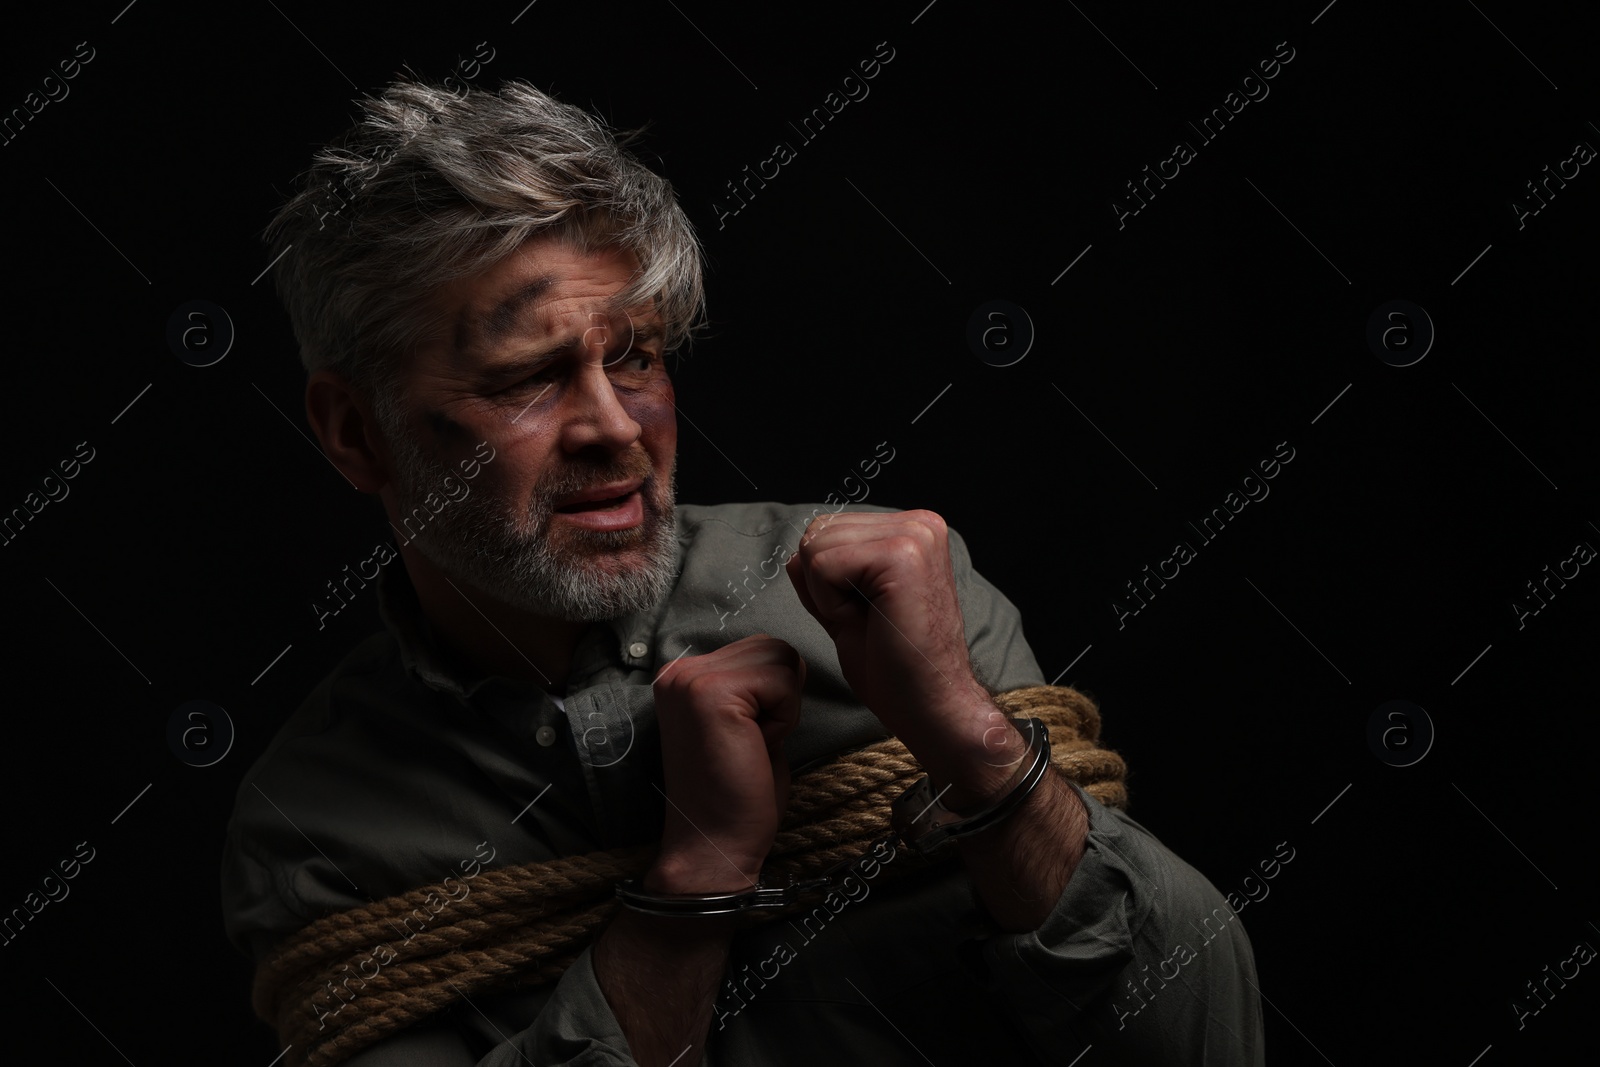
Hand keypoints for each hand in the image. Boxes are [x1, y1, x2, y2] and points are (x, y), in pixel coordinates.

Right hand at [648, 634, 804, 892]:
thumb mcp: (746, 720)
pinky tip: (757, 746)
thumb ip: (755, 684)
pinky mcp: (711, 692)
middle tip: (751, 741)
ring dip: (784, 705)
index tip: (745, 738)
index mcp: (683, 675)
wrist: (715, 843)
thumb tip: (790, 659)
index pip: (759, 649)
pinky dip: (785, 717)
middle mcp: (679, 670)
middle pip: (773, 647)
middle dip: (781, 695)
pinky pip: (783, 681)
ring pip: (782, 657)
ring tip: (753, 742)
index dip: (772, 695)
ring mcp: (691, 679)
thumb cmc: (737, 792)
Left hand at [785, 510, 1023, 806]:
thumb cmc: (896, 669)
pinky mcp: (902, 554)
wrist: (932, 707)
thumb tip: (795, 553)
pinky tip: (870, 623)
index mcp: (912, 531)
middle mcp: (919, 524)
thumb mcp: (847, 612)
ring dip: (828, 595)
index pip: (828, 530)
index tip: (869, 616)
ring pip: (816, 546)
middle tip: (869, 622)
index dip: (826, 582)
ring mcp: (915, 535)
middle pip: (818, 532)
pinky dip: (831, 603)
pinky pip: (823, 564)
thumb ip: (824, 577)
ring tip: (873, 622)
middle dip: (824, 586)